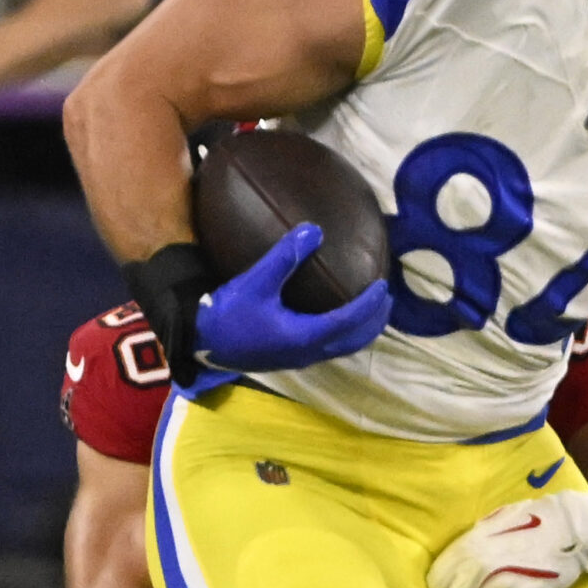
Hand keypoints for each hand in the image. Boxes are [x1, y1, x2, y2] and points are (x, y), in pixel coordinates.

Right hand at [196, 223, 390, 374]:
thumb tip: (314, 229)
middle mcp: (307, 352)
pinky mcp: (289, 357)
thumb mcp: (256, 281)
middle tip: (386, 300)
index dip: (368, 305)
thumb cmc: (228, 313)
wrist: (201, 341)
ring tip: (371, 311)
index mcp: (304, 335)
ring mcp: (299, 359)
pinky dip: (344, 334)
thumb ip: (285, 256)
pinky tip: (337, 319)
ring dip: (360, 331)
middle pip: (353, 340)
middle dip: (374, 322)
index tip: (383, 286)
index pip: (348, 321)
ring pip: (342, 348)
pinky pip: (328, 348)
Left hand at [429, 491, 587, 587]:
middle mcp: (482, 567)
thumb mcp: (489, 525)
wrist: (571, 528)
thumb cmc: (528, 521)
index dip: (447, 586)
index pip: (436, 584)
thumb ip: (467, 546)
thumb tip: (448, 570)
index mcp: (468, 546)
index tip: (460, 584)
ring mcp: (505, 587)